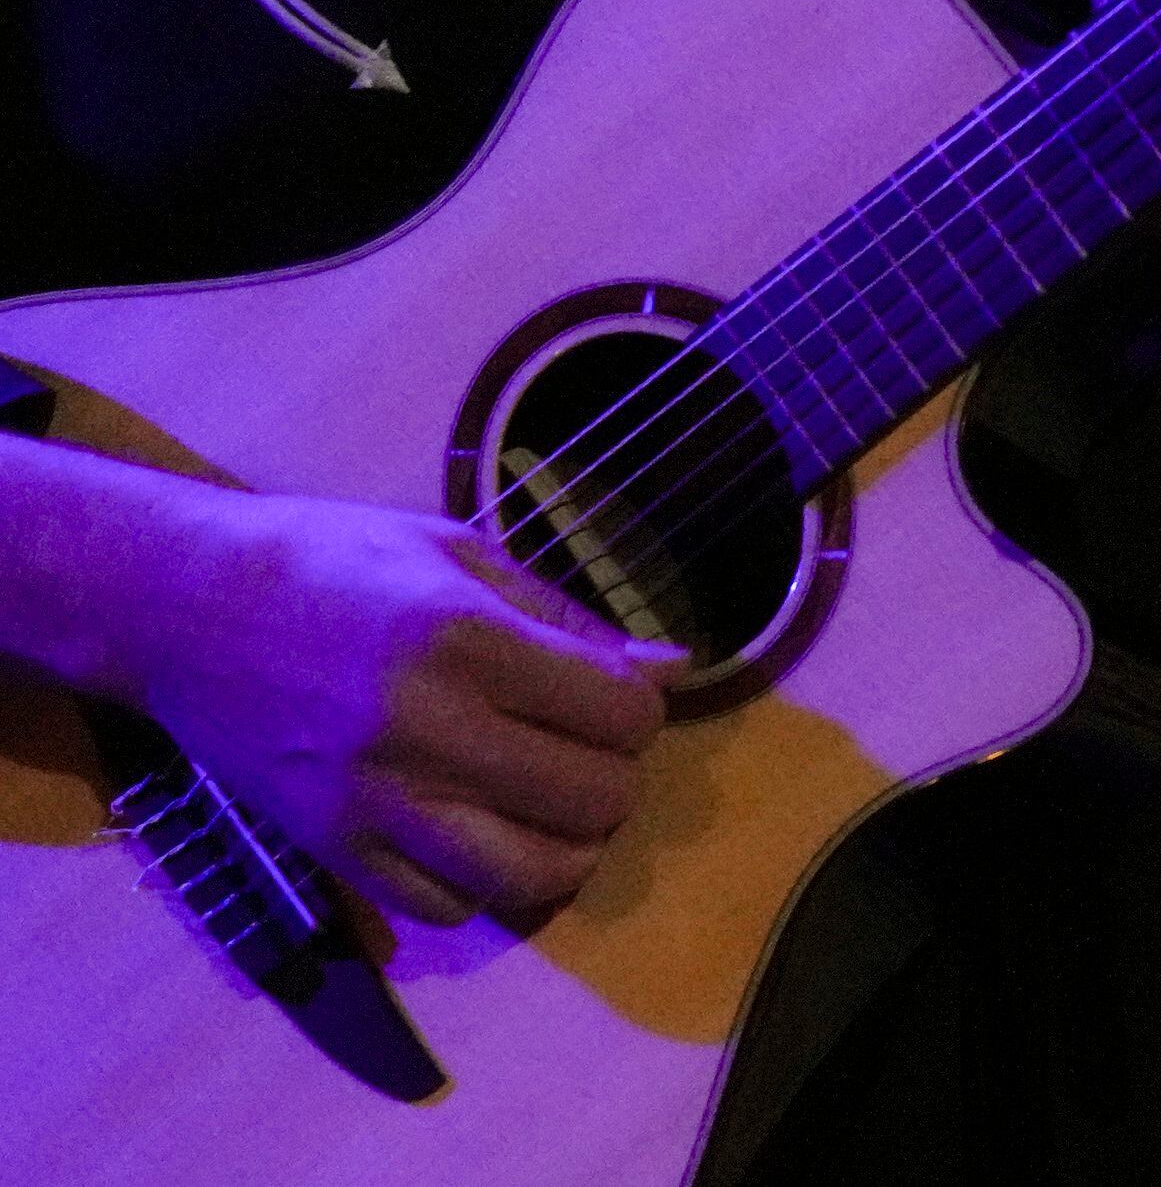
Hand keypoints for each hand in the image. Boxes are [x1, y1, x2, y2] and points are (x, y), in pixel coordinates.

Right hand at [132, 483, 675, 927]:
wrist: (187, 608)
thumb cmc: (335, 561)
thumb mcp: (461, 554)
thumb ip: (570, 619)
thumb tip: (670, 671)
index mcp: (463, 641)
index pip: (622, 715)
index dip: (638, 708)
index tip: (608, 692)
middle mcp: (423, 732)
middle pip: (593, 801)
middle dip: (612, 777)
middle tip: (584, 748)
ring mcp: (372, 803)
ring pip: (530, 876)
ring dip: (566, 847)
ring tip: (551, 806)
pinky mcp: (330, 851)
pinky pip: (447, 908)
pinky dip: (485, 885)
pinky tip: (481, 833)